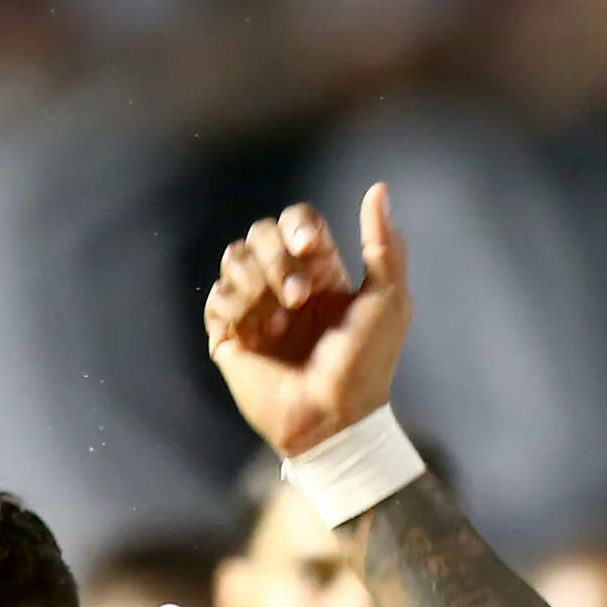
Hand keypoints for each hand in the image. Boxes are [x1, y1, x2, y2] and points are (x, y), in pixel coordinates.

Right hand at [203, 185, 412, 457]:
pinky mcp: (230, 335)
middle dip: (277, 256)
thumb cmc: (367, 363)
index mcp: (321, 272)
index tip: (311, 246)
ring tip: (279, 319)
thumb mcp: (389, 300)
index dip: (299, 226)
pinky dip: (235, 305)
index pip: (297, 221)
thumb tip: (378, 189)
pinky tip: (256, 332)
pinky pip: (217, 296)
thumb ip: (384, 245)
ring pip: (234, 257)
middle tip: (298, 297)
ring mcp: (255, 309)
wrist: (334, 418)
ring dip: (257, 281)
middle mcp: (285, 284)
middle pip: (261, 232)